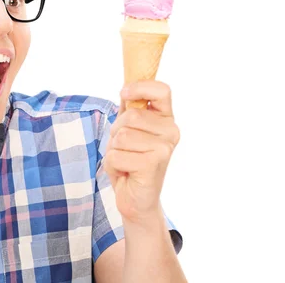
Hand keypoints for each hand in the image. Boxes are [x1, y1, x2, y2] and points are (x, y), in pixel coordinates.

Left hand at [104, 80, 179, 224]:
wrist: (136, 198)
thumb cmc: (130, 160)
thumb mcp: (128, 129)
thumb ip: (130, 108)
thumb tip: (127, 85)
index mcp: (166, 119)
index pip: (162, 91)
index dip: (140, 87)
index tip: (124, 93)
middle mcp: (171, 132)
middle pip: (131, 115)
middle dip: (117, 132)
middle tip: (125, 148)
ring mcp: (164, 148)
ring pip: (121, 135)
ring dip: (114, 149)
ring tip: (125, 160)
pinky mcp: (153, 164)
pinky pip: (116, 154)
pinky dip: (113, 165)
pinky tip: (125, 173)